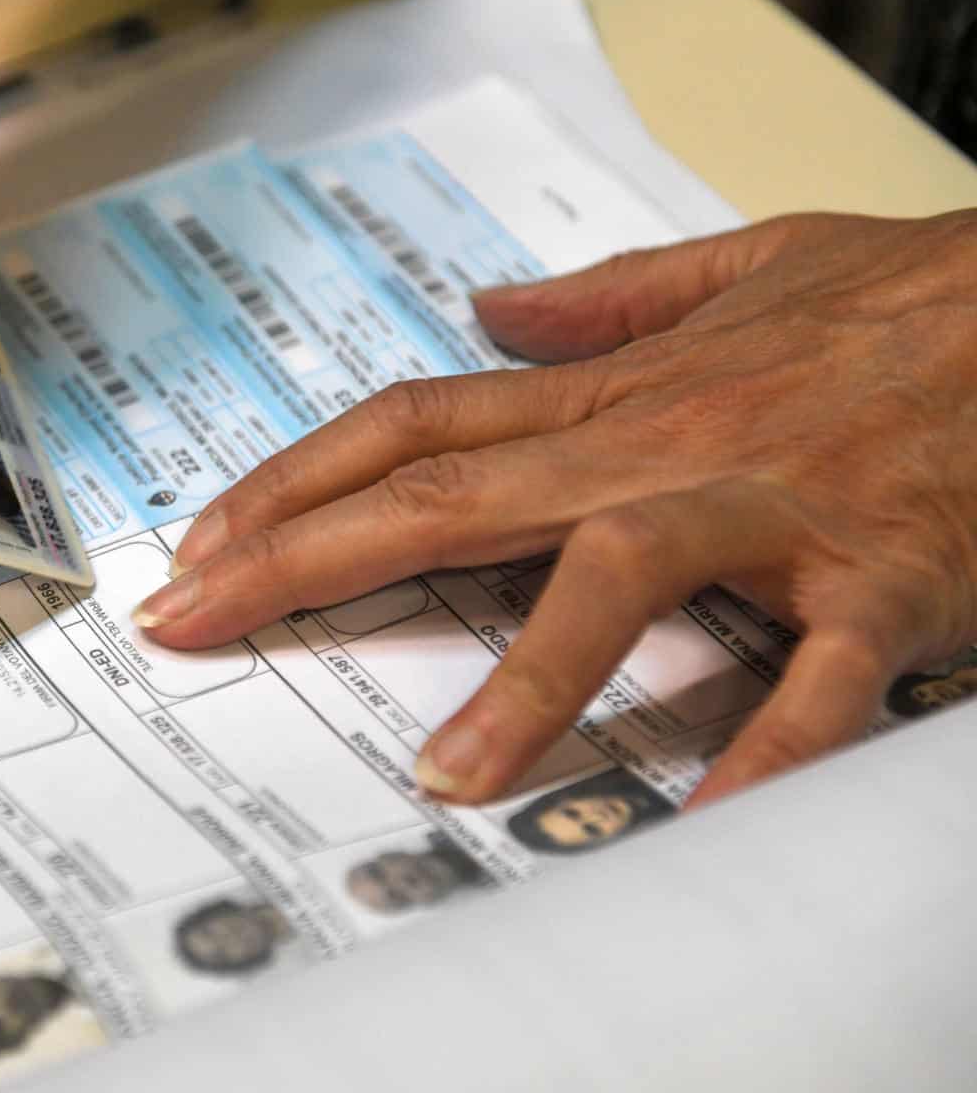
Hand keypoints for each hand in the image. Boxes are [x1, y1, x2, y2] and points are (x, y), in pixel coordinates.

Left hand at [133, 211, 976, 807]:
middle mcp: (668, 445)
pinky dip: (763, 749)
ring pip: (617, 576)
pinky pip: (818, 678)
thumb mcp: (749, 266)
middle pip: (449, 496)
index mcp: (622, 394)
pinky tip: (695, 826)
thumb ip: (611, 298)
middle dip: (301, 559)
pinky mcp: (885, 577)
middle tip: (187, 623)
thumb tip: (491, 305)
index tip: (197, 542)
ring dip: (522, 678)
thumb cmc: (914, 301)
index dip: (295, 482)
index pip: (417, 428)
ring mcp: (773, 512)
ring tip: (436, 776)